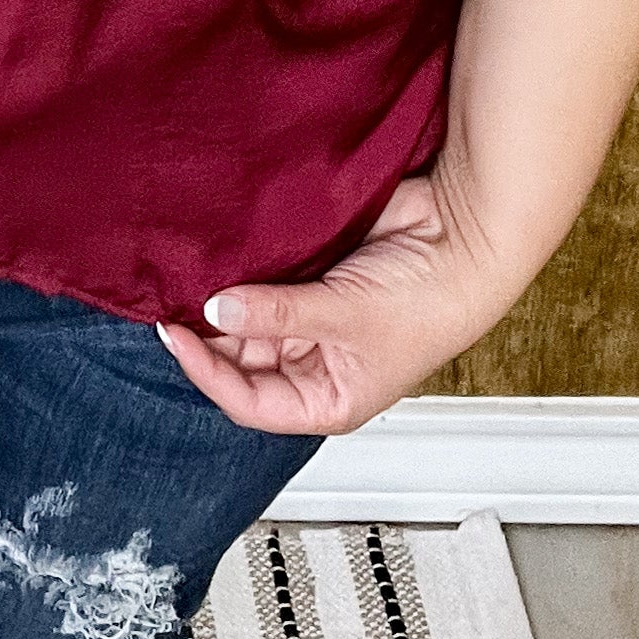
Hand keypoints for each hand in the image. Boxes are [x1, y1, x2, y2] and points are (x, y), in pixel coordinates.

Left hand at [156, 167, 519, 434]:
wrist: (463, 236)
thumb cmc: (430, 302)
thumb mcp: (344, 317)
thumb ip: (276, 313)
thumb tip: (214, 308)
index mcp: (328, 399)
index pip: (249, 402)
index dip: (208, 372)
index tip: (175, 334)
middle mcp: (316, 363)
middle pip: (242, 359)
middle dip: (212, 332)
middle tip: (177, 296)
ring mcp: (312, 317)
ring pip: (250, 315)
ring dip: (226, 296)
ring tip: (193, 272)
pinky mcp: (313, 273)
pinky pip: (266, 276)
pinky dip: (244, 266)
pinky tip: (221, 252)